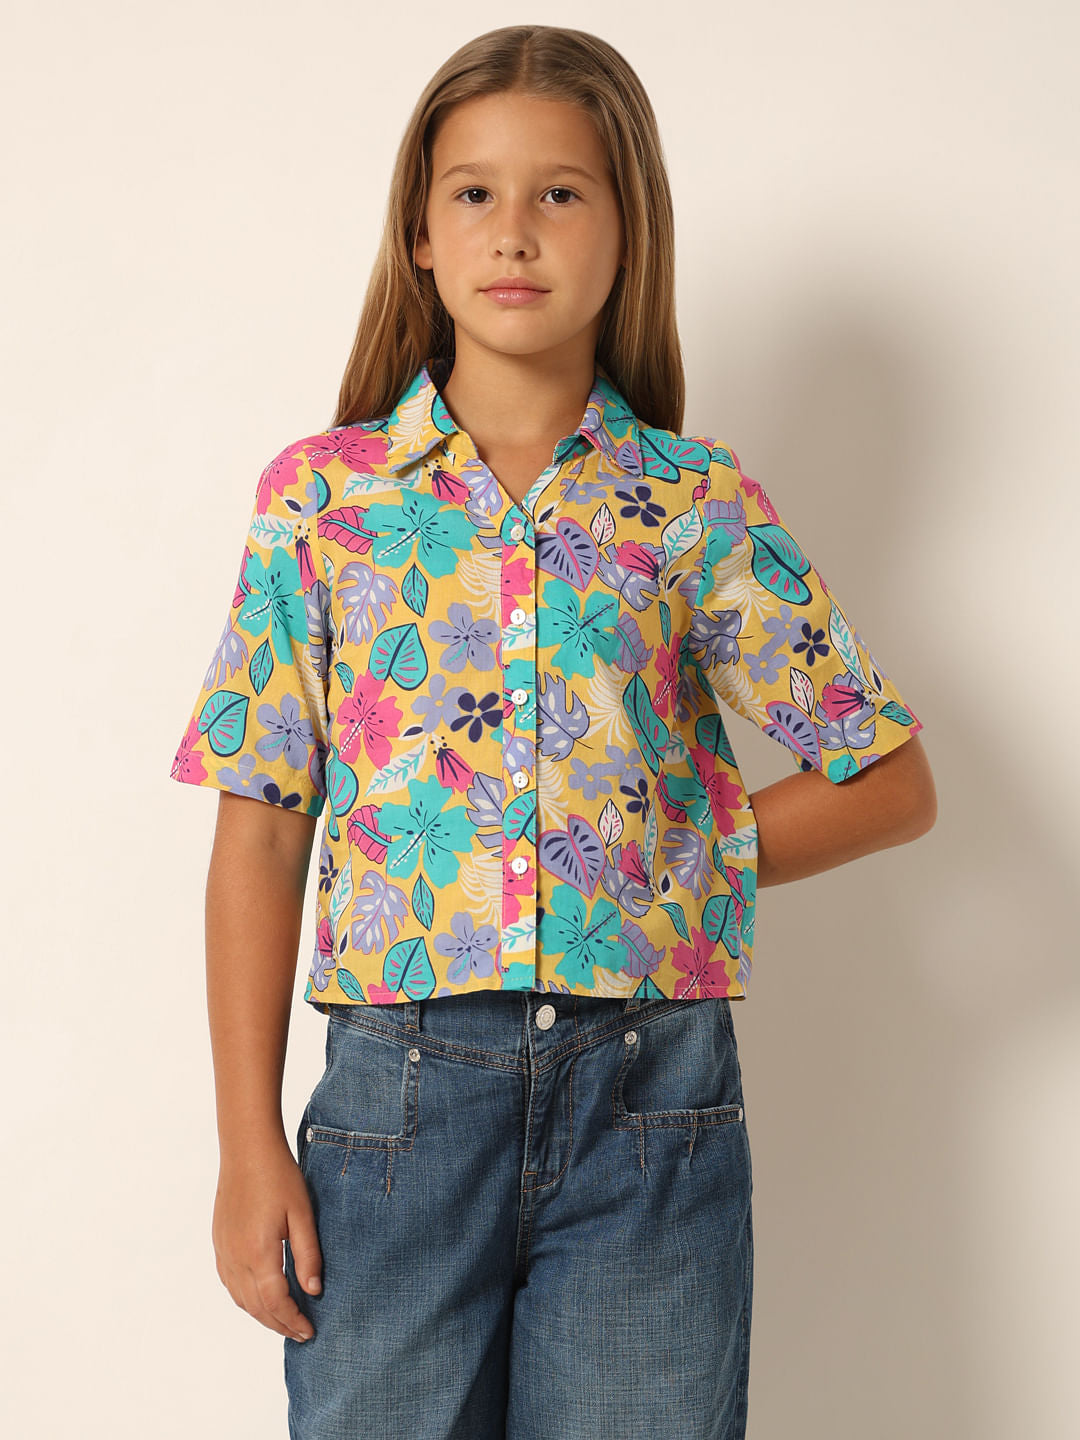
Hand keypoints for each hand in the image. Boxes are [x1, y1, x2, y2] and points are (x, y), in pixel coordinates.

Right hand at [212, 1134, 322, 1341]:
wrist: (247, 1149)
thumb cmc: (278, 1176)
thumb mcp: (302, 1214)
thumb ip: (308, 1255)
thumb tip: (313, 1292)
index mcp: (258, 1253)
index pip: (275, 1302)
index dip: (293, 1321)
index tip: (310, 1331)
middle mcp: (235, 1258)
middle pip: (256, 1307)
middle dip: (279, 1324)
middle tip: (301, 1333)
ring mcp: (223, 1251)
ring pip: (240, 1298)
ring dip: (261, 1315)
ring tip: (284, 1321)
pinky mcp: (219, 1242)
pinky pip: (230, 1283)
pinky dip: (246, 1299)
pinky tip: (260, 1298)